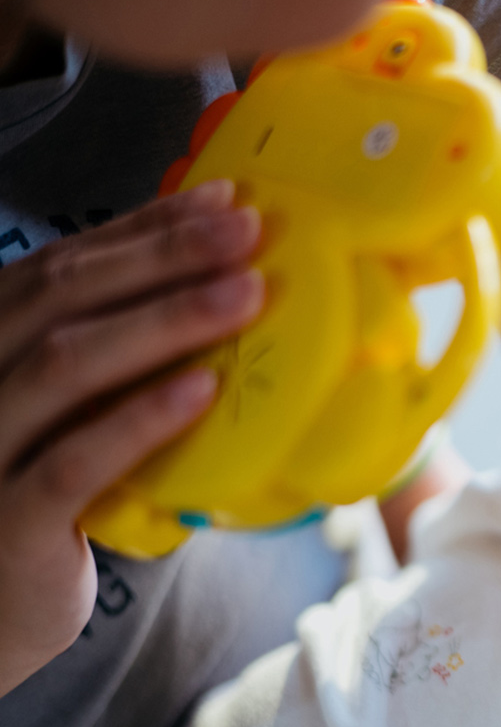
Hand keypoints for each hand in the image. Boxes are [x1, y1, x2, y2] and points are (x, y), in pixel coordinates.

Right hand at [0, 180, 262, 697]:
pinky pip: (73, 461)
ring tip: (246, 295)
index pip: (63, 267)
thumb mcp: (66, 414)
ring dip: (163, 323)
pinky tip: (204, 390)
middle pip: (62, 298)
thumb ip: (111, 353)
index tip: (226, 204)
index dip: (144, 230)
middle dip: (162, 259)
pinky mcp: (8, 522)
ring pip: (65, 366)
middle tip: (249, 234)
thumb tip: (211, 276)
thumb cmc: (40, 500)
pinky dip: (140, 419)